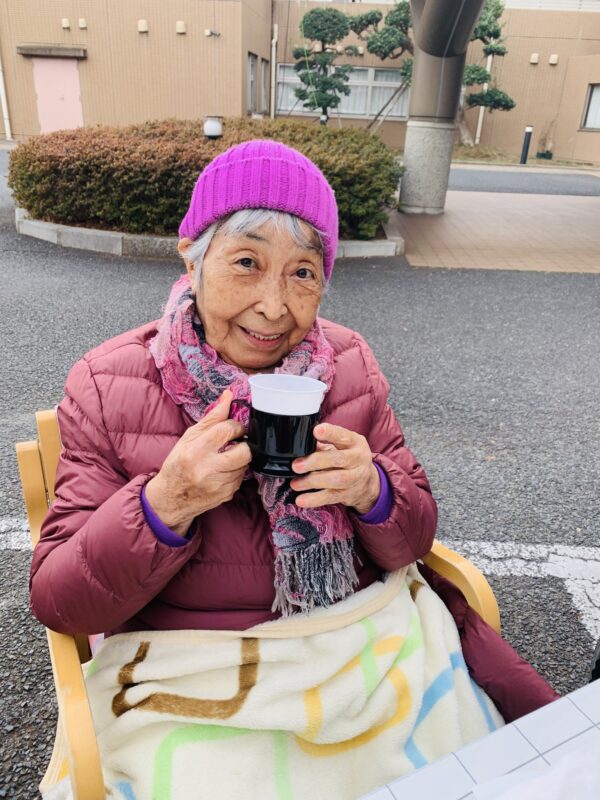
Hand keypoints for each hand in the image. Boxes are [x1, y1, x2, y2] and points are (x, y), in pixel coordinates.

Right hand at [145, 390, 250, 535]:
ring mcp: (219, 484)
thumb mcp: (189, 438)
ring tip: (226, 456)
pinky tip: (223, 470)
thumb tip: (228, 396)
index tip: (233, 427)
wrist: (171, 498)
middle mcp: (208, 469)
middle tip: (235, 441)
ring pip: (245, 464)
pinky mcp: (227, 494)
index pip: (227, 430)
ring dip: (240, 457)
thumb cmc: (178, 463)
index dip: (235, 426)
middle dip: (244, 443)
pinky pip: (242, 477)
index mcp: (196, 451)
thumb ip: (211, 418)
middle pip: (245, 451)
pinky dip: (236, 471)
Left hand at [290, 423, 379, 514]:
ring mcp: (355, 478)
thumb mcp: (342, 445)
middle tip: (296, 465)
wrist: (367, 482)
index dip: (330, 433)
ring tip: (295, 483)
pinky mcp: (348, 494)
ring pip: (335, 480)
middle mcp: (358, 459)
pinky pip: (330, 497)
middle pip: (337, 459)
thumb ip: (323, 443)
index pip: (342, 435)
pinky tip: (301, 500)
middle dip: (315, 462)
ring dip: (312, 481)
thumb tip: (301, 444)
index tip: (316, 431)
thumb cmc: (348, 457)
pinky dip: (314, 499)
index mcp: (355, 442)